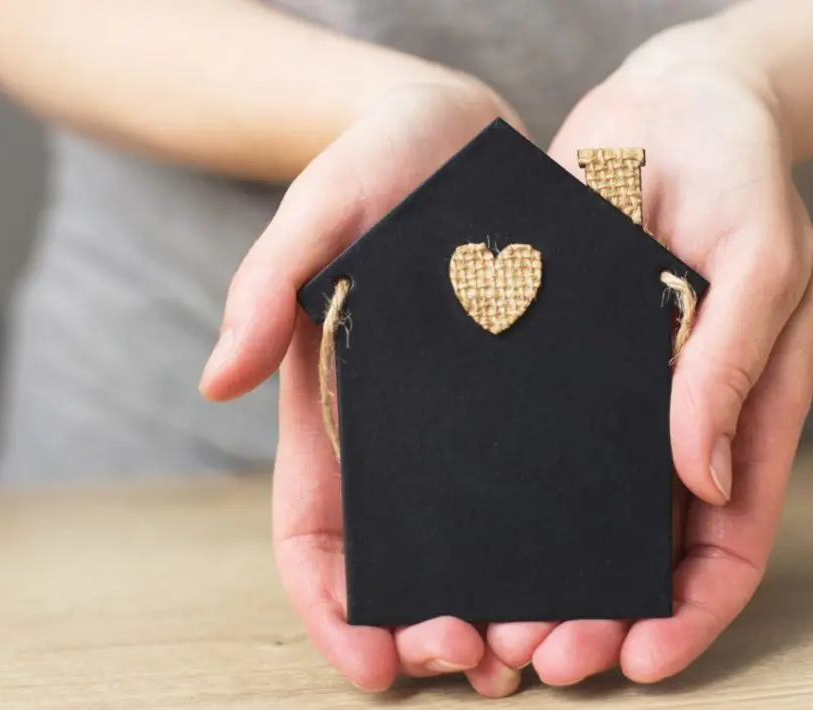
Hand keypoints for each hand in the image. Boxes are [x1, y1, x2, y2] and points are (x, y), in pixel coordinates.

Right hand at [200, 79, 528, 696]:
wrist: (457, 129)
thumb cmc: (374, 165)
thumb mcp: (316, 211)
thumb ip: (265, 286)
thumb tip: (217, 379)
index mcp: (334, 412)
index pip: (318, 533)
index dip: (334, 608)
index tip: (371, 664)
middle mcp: (403, 433)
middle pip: (407, 556)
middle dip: (430, 622)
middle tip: (474, 661)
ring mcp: (470, 418)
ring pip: (482, 535)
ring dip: (505, 599)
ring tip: (539, 643)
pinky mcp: (534, 392)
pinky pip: (548, 475)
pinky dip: (562, 532)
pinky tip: (595, 565)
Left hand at [483, 31, 812, 684]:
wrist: (672, 104)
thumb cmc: (741, 175)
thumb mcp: (760, 260)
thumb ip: (736, 363)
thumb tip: (705, 477)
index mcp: (745, 416)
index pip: (730, 543)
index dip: (693, 611)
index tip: (645, 659)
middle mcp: (677, 422)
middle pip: (646, 548)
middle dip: (603, 610)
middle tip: (544, 654)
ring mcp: (616, 396)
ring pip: (580, 507)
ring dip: (543, 567)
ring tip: (493, 618)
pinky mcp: (559, 359)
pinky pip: (533, 436)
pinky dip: (505, 489)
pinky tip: (461, 523)